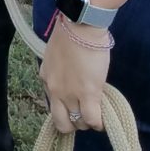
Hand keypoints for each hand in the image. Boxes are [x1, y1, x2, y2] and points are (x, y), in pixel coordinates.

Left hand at [41, 15, 110, 133]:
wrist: (80, 26)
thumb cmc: (72, 33)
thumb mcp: (57, 54)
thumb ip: (61, 71)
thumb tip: (73, 79)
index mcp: (45, 78)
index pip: (52, 104)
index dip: (65, 109)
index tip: (74, 107)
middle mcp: (54, 90)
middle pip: (61, 122)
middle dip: (73, 124)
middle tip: (84, 115)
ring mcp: (70, 94)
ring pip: (77, 123)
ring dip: (87, 122)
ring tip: (96, 115)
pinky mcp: (87, 93)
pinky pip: (92, 119)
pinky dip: (98, 123)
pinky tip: (103, 119)